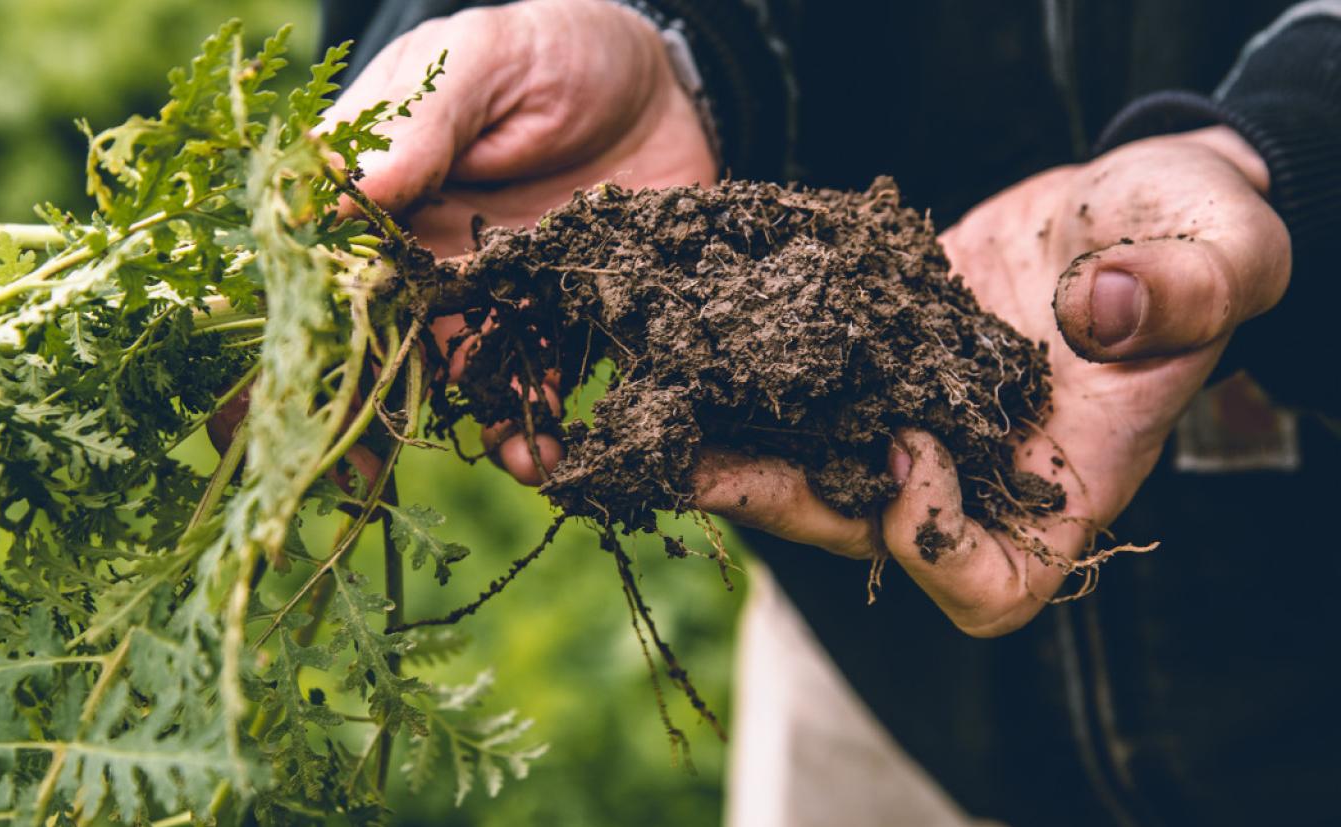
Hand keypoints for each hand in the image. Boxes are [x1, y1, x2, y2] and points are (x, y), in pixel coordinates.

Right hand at [322, 0, 717, 482]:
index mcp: (383, 198)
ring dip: (481, 430)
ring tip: (523, 461)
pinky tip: (558, 450)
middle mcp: (427, 260)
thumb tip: (342, 194)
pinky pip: (544, 381)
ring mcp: (496, 297)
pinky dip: (545, 420)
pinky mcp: (564, 317)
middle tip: (369, 486)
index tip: (273, 412)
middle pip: (382, 351)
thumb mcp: (481, 61)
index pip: (321, 277)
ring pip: (465, 380)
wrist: (661, 79)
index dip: (295, 344)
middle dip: (373, 422)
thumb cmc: (551, 48)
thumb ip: (421, 122)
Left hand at [696, 126, 1289, 635]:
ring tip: (652, 415)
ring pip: (814, 469)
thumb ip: (1191, 285)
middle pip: (866, 532)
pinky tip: (688, 340)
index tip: (907, 448)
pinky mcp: (871, 368)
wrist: (1120, 206)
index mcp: (1065, 483)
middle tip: (687, 461)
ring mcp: (914, 425)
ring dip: (734, 448)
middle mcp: (974, 475)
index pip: (993, 585)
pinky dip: (746, 377)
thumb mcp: (1222, 250)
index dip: (936, 545)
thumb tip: (1098, 310)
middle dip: (778, 500)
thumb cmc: (1188, 237)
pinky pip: (802, 394)